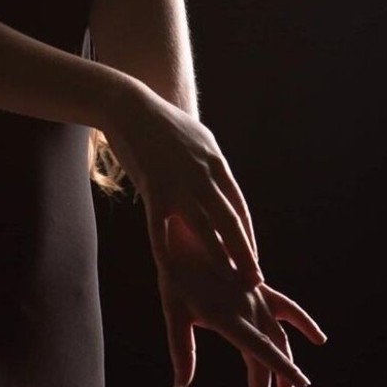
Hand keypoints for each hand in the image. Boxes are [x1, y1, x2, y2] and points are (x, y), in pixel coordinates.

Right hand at [106, 81, 263, 286]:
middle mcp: (204, 177)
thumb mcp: (198, 139)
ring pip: (205, 228)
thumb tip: (221, 184)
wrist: (131, 105)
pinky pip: (162, 228)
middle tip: (256, 280)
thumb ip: (210, 165)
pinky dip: (169, 252)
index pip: (239, 210)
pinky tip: (174, 272)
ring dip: (220, 257)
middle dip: (245, 254)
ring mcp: (180, 184)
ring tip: (230, 280)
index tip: (254, 260)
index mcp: (217, 166)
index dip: (248, 239)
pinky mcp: (154, 189)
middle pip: (231, 222)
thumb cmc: (162, 123)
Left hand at [154, 215, 326, 386]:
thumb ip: (182, 350)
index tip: (299, 386)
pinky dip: (303, 324)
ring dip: (285, 366)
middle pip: (268, 354)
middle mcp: (249, 309)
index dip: (280, 370)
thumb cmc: (176, 273)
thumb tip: (179, 386)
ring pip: (280, 338)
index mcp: (228, 317)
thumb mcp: (174, 311)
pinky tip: (318, 339)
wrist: (188, 231)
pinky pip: (287, 309)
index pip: (260, 350)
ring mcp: (257, 298)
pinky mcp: (260, 288)